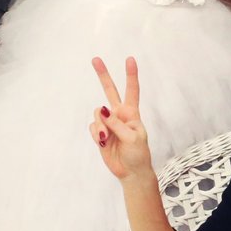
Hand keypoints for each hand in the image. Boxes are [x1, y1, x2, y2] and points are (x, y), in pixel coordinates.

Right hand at [90, 56, 153, 182]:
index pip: (132, 90)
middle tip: (95, 59)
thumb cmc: (138, 153)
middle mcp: (119, 114)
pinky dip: (95, 134)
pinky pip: (92, 127)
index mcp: (132, 113)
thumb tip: (103, 110)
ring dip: (100, 125)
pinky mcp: (99, 133)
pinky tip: (101, 142)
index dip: (131, 75)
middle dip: (103, 75)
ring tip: (104, 138)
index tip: (130, 59)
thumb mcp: (132, 138)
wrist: (130, 171)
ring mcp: (108, 123)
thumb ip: (118, 124)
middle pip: (110, 91)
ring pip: (98, 113)